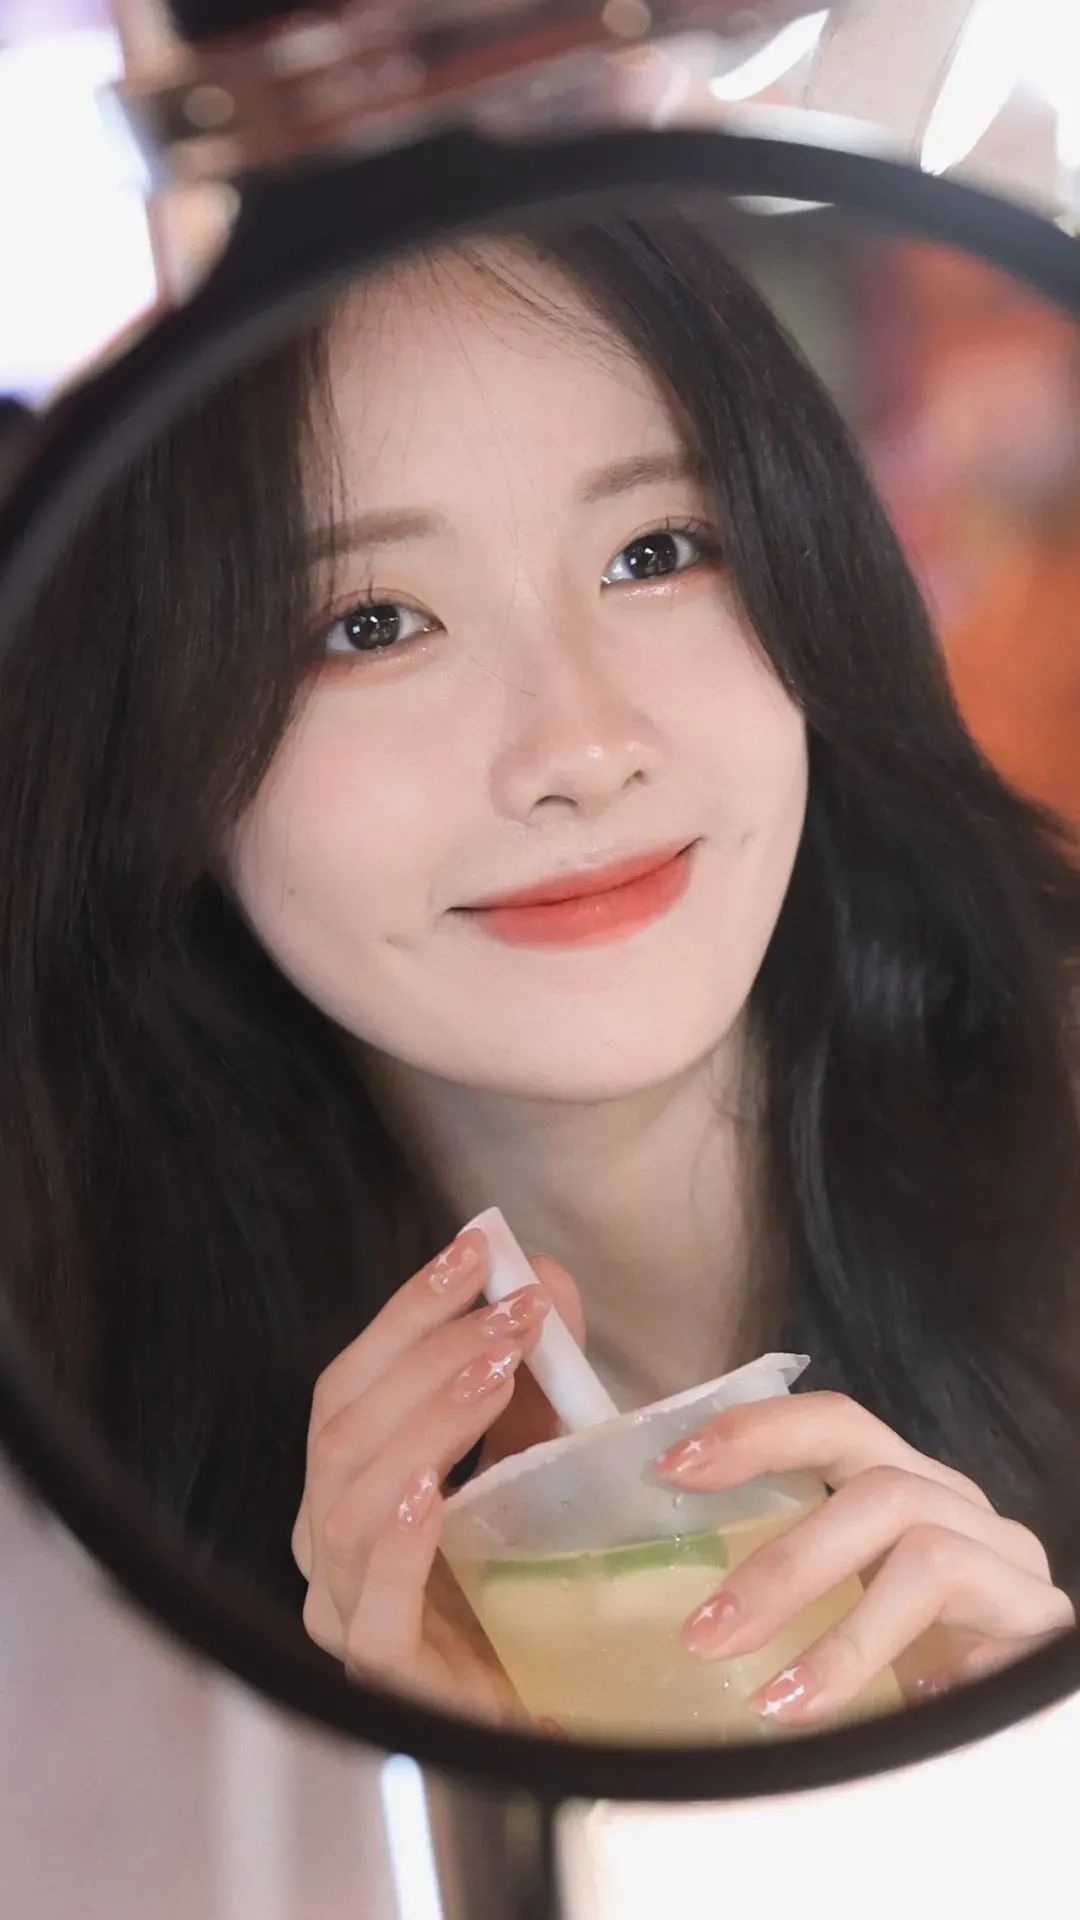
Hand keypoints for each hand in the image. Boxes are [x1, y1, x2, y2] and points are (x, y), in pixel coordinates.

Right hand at [292, 1227, 582, 1719]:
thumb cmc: (530, 1577)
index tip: (475, 1249)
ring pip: (348, 1502)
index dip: (407, 1310)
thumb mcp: (538, 1454)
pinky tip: (430, 1492)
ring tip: (496, 1374)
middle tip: (513, 1312)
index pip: (351, 1380)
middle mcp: (327, 1542)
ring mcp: (345, 1611)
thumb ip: (538, 1371)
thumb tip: (542, 1272)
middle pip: (343, 1427)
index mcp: (348, 1482)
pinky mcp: (386, 1675)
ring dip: (423, 1425)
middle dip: (428, 1354)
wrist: (563, 1706)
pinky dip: (394, 1544)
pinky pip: (370, 1608)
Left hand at [654, 1390, 1074, 1725]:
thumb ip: (791, 1581)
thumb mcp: (850, 1595)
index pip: (835, 1423)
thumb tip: (685, 1615)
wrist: (1036, 1705)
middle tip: (704, 1633)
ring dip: (842, 1635)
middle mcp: (958, 1506)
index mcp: (902, 1481)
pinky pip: (985, 1640)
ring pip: (928, 1557)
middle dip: (784, 1561)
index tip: (672, 1467)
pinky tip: (898, 1714)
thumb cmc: (924, 1643)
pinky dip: (931, 1678)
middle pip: (878, 1489)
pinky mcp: (1043, 1625)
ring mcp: (1008, 1561)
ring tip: (776, 1701)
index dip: (756, 1432)